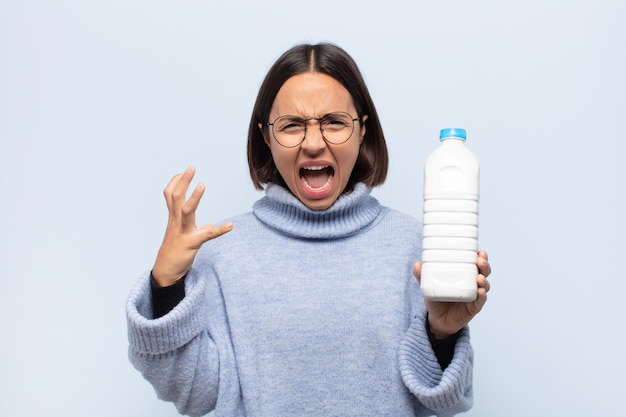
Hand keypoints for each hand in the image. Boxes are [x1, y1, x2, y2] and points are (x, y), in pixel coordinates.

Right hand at [152, 166, 233, 286]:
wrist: (166, 272)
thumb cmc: (175, 253)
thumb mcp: (185, 238)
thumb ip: (197, 229)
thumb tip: (210, 227)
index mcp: (174, 219)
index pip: (171, 196)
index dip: (176, 182)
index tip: (183, 171)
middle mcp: (176, 222)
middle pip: (176, 197)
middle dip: (183, 181)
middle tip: (191, 167)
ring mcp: (183, 232)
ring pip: (186, 211)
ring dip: (194, 198)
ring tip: (202, 185)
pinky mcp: (192, 243)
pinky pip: (207, 235)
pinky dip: (219, 230)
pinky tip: (230, 225)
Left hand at [414, 250, 491, 338]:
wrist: (438, 320)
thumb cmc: (436, 299)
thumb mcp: (428, 286)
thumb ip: (422, 276)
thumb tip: (417, 264)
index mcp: (464, 274)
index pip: (475, 262)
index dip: (480, 256)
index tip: (478, 251)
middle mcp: (472, 283)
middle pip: (484, 271)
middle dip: (484, 264)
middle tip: (479, 260)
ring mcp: (475, 295)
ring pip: (485, 284)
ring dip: (484, 279)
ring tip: (480, 277)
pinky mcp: (474, 307)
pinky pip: (481, 300)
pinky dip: (482, 295)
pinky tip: (480, 291)